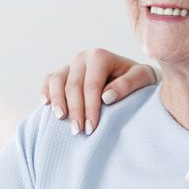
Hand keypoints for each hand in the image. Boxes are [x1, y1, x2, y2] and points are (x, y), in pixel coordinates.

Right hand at [39, 48, 156, 134]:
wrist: (132, 74)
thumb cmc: (137, 78)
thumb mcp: (142, 78)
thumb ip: (127, 85)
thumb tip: (106, 97)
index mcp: (100, 56)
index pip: (91, 85)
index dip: (90, 107)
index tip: (91, 127)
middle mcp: (83, 57)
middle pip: (73, 86)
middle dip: (75, 110)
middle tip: (78, 131)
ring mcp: (71, 64)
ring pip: (57, 81)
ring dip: (58, 101)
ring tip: (61, 119)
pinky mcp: (63, 72)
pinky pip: (49, 80)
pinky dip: (46, 91)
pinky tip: (46, 105)